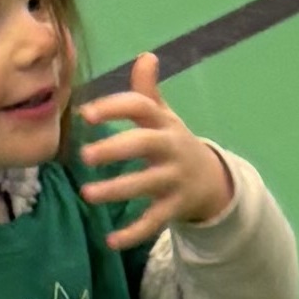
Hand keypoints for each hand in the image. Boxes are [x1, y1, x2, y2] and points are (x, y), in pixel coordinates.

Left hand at [73, 49, 235, 245]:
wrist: (213, 181)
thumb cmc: (174, 144)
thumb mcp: (165, 117)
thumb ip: (147, 92)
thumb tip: (145, 56)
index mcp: (163, 122)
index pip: (140, 108)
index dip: (114, 108)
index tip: (86, 114)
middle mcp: (170, 148)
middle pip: (143, 144)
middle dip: (114, 149)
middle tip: (84, 156)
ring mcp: (174, 179)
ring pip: (145, 186)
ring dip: (116, 190)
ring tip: (87, 195)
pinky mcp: (175, 207)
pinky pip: (154, 222)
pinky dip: (134, 233)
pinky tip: (110, 242)